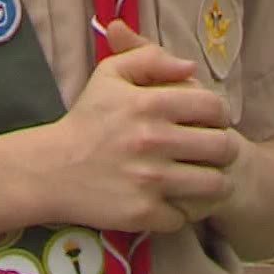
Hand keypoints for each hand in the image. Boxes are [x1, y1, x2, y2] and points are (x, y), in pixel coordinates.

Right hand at [39, 21, 238, 234]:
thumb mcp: (110, 74)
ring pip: (214, 185)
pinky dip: (181, 212)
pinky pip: (185, 216)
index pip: (215, 108)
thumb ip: (150, 58)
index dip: (220, 115)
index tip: (211, 123)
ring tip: (202, 179)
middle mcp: (153, 141)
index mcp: (150, 104)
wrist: (50, 169)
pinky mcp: (142, 212)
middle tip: (212, 153)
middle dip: (224, 149)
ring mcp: (149, 180)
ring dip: (213, 183)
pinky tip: (171, 201)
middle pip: (223, 147)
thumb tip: (191, 66)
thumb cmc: (86, 120)